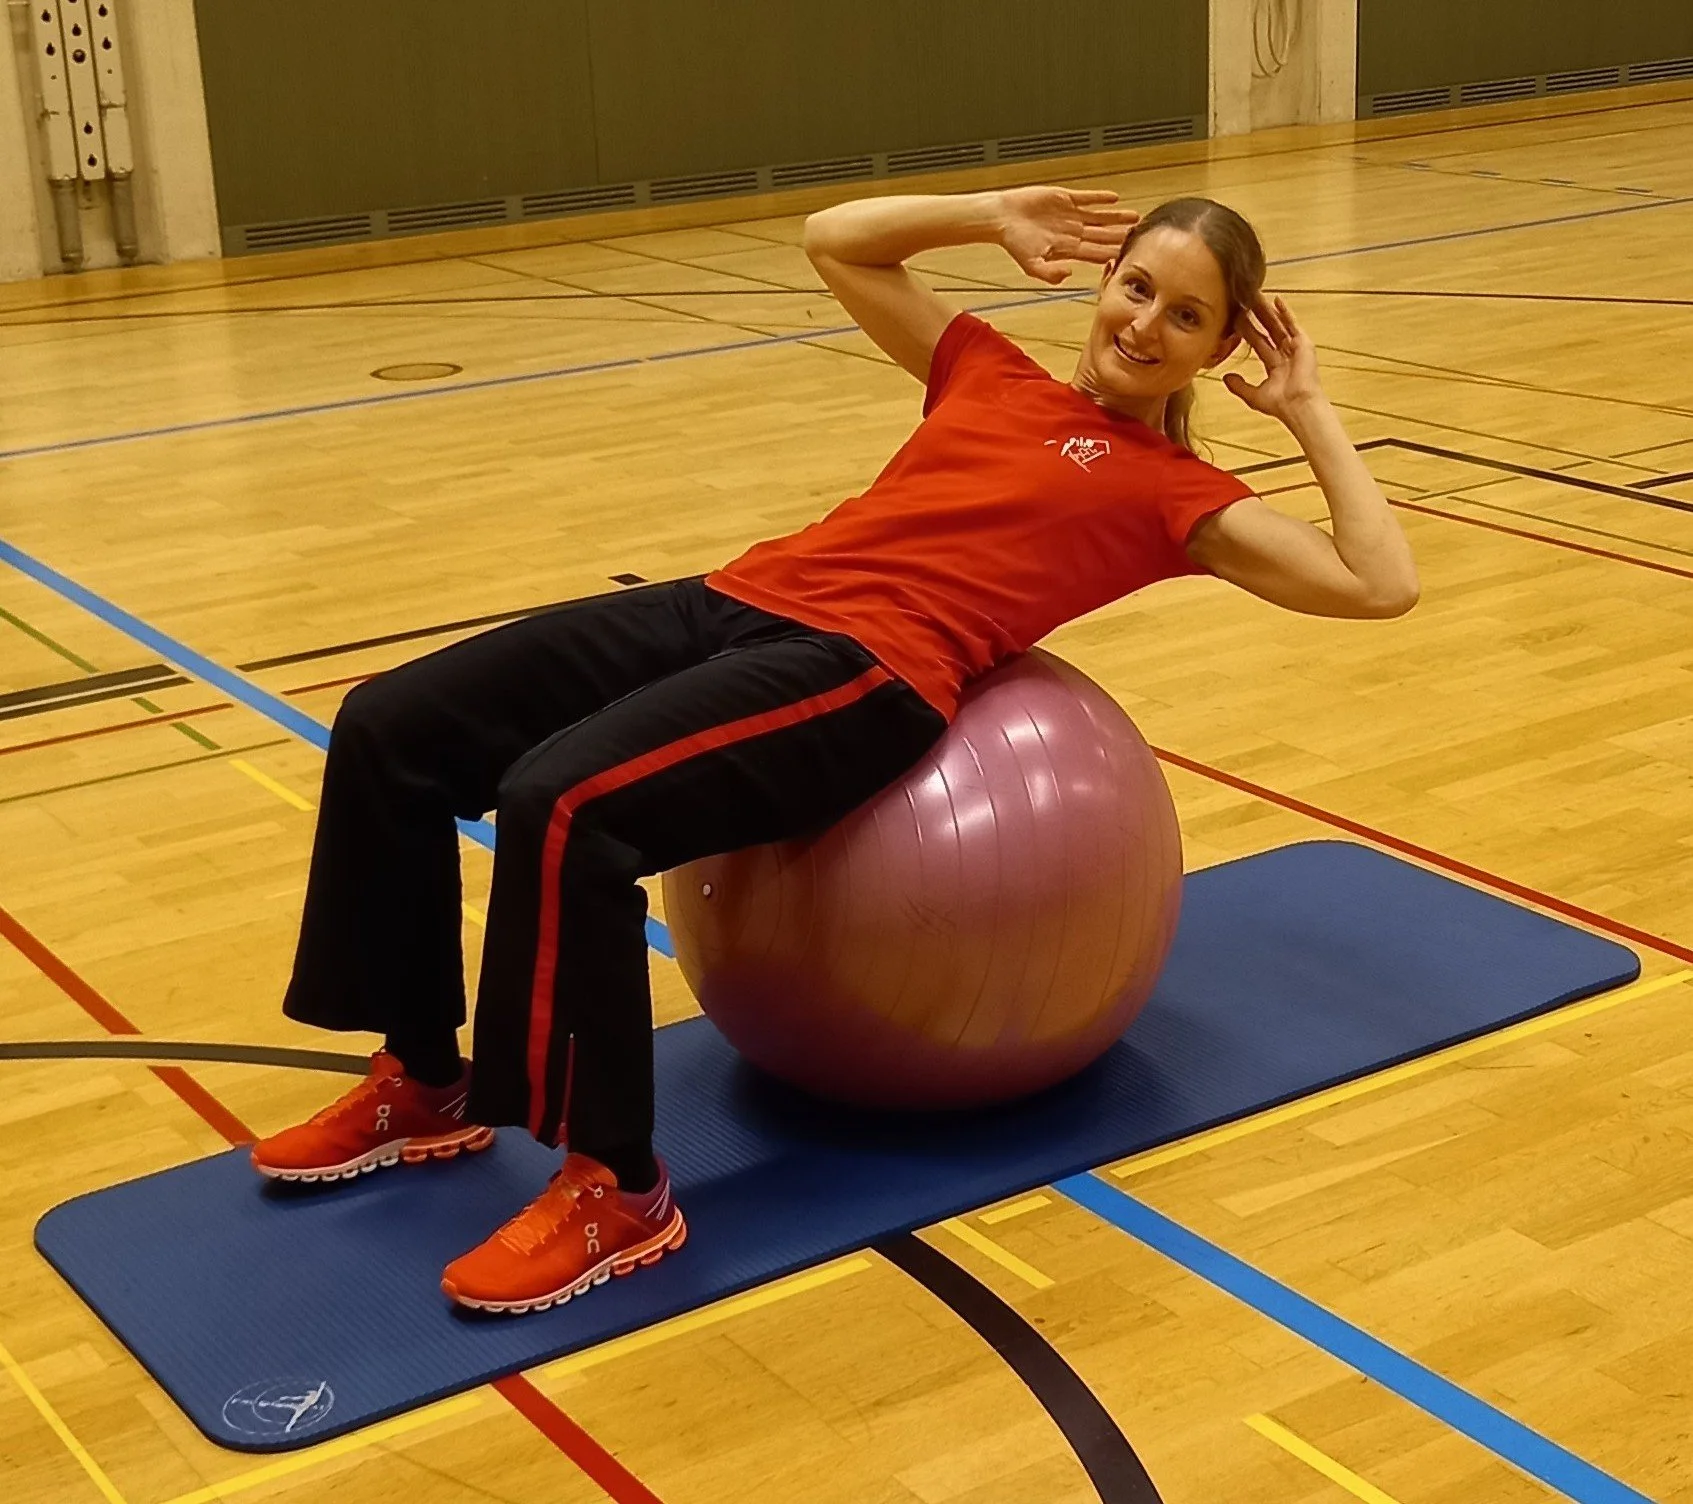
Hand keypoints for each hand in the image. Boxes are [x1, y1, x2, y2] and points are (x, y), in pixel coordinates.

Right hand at [995, 187, 1139, 285]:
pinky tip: (1114, 198)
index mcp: (1067, 249)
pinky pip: (1086, 198)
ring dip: (1116, 217)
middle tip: (1139, 237)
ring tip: (1134, 217)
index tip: (1128, 256)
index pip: (1096, 253)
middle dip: (1120, 237)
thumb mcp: (1031, 265)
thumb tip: (1069, 274)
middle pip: (1103, 236)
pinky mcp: (1065, 198)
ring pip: (1100, 217)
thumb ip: (1049, 274)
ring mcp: (1070, 215)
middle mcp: (1072, 232)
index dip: (1112, 254)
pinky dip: (1099, 198)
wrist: (1002, 218)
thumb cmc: (1014, 243)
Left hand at [1224, 295, 1325, 422]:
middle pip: (1268, 329)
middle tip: (1245, 300)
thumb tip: (1226, 378)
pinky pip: (1293, 324)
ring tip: (1256, 295)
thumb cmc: (1280, 404)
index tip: (1236, 318)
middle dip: (1257, 315)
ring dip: (1268, 310)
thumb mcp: (1254, 395)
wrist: (1298, 405)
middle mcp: (1285, 354)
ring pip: (1278, 324)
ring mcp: (1295, 347)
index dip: (1248, 330)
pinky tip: (1277, 301)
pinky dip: (1285, 312)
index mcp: (1275, 365)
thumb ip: (1240, 386)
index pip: (1258, 342)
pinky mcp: (1303, 343)